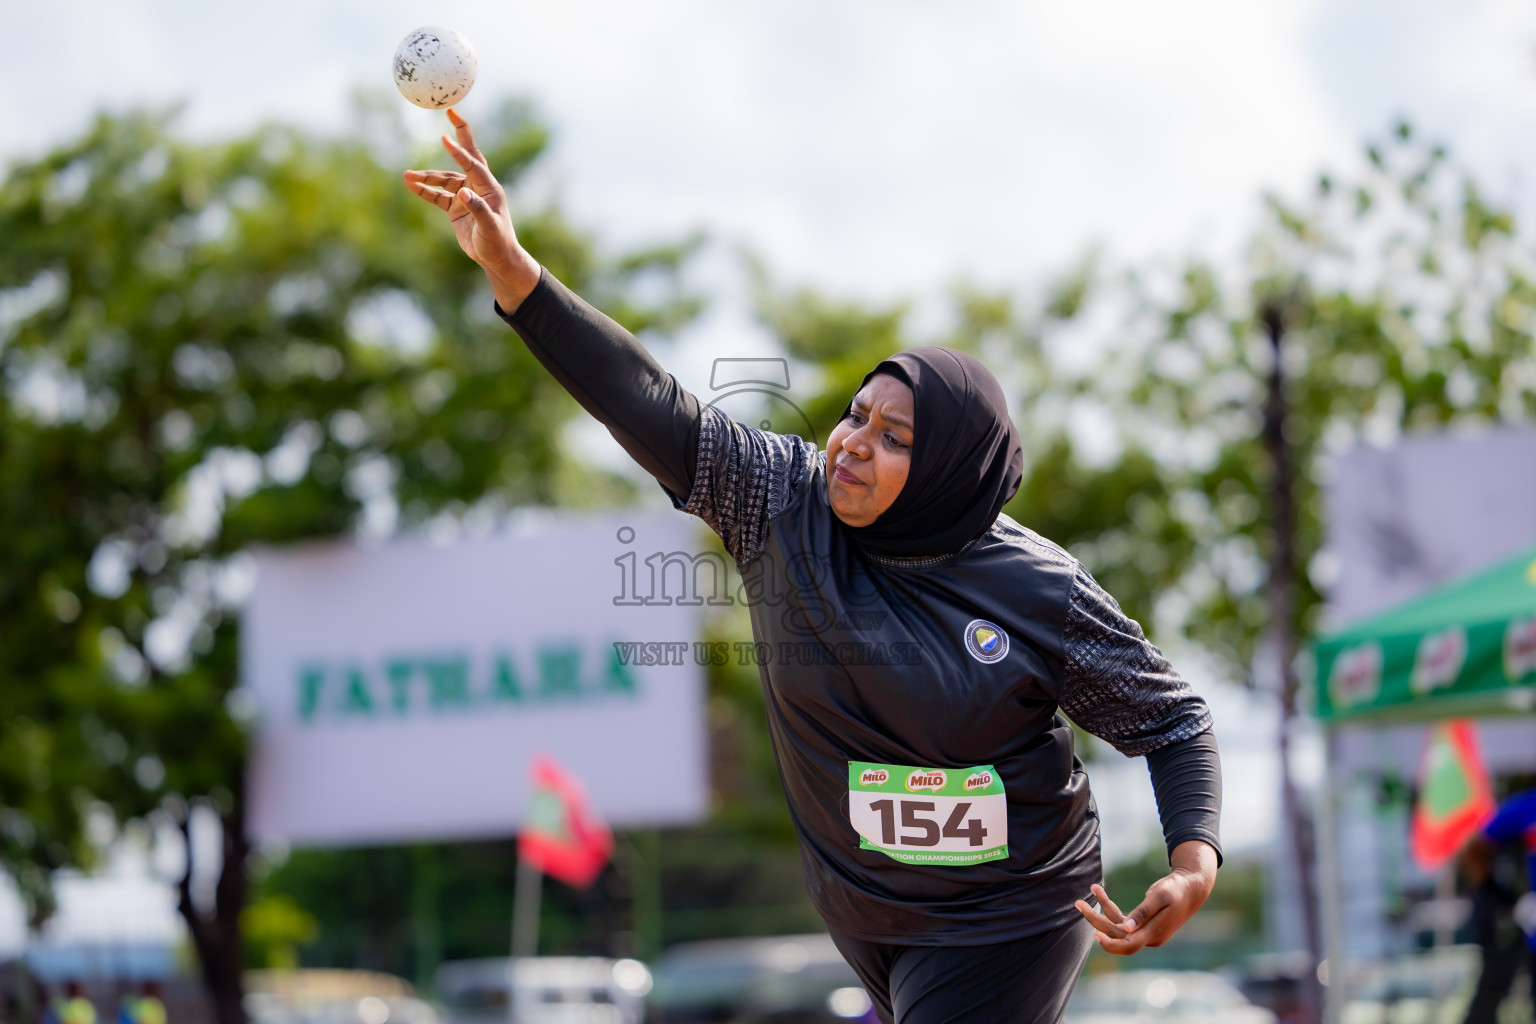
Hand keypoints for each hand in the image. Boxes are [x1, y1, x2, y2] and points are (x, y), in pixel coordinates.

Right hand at [403, 108, 541, 310]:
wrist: (496, 258)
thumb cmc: (497, 242)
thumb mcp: (488, 228)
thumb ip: (478, 210)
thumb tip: (463, 193)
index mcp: (489, 188)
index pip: (472, 164)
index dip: (459, 152)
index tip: (445, 137)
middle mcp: (478, 186)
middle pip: (466, 156)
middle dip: (459, 135)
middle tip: (451, 112)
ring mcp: (466, 195)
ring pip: (444, 180)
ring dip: (426, 177)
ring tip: (407, 176)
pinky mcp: (456, 206)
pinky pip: (437, 195)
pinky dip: (425, 190)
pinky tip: (410, 184)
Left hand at [1073, 840, 1217, 954]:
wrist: (1191, 888)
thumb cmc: (1176, 889)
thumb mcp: (1160, 896)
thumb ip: (1143, 912)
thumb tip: (1126, 929)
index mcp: (1154, 933)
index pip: (1128, 945)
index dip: (1110, 943)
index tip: (1094, 933)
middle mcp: (1149, 937)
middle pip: (1117, 935)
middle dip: (1096, 920)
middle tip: (1078, 903)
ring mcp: (1145, 932)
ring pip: (1117, 927)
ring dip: (1101, 910)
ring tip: (1090, 890)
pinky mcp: (1143, 925)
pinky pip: (1122, 920)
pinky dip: (1110, 908)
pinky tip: (1100, 893)